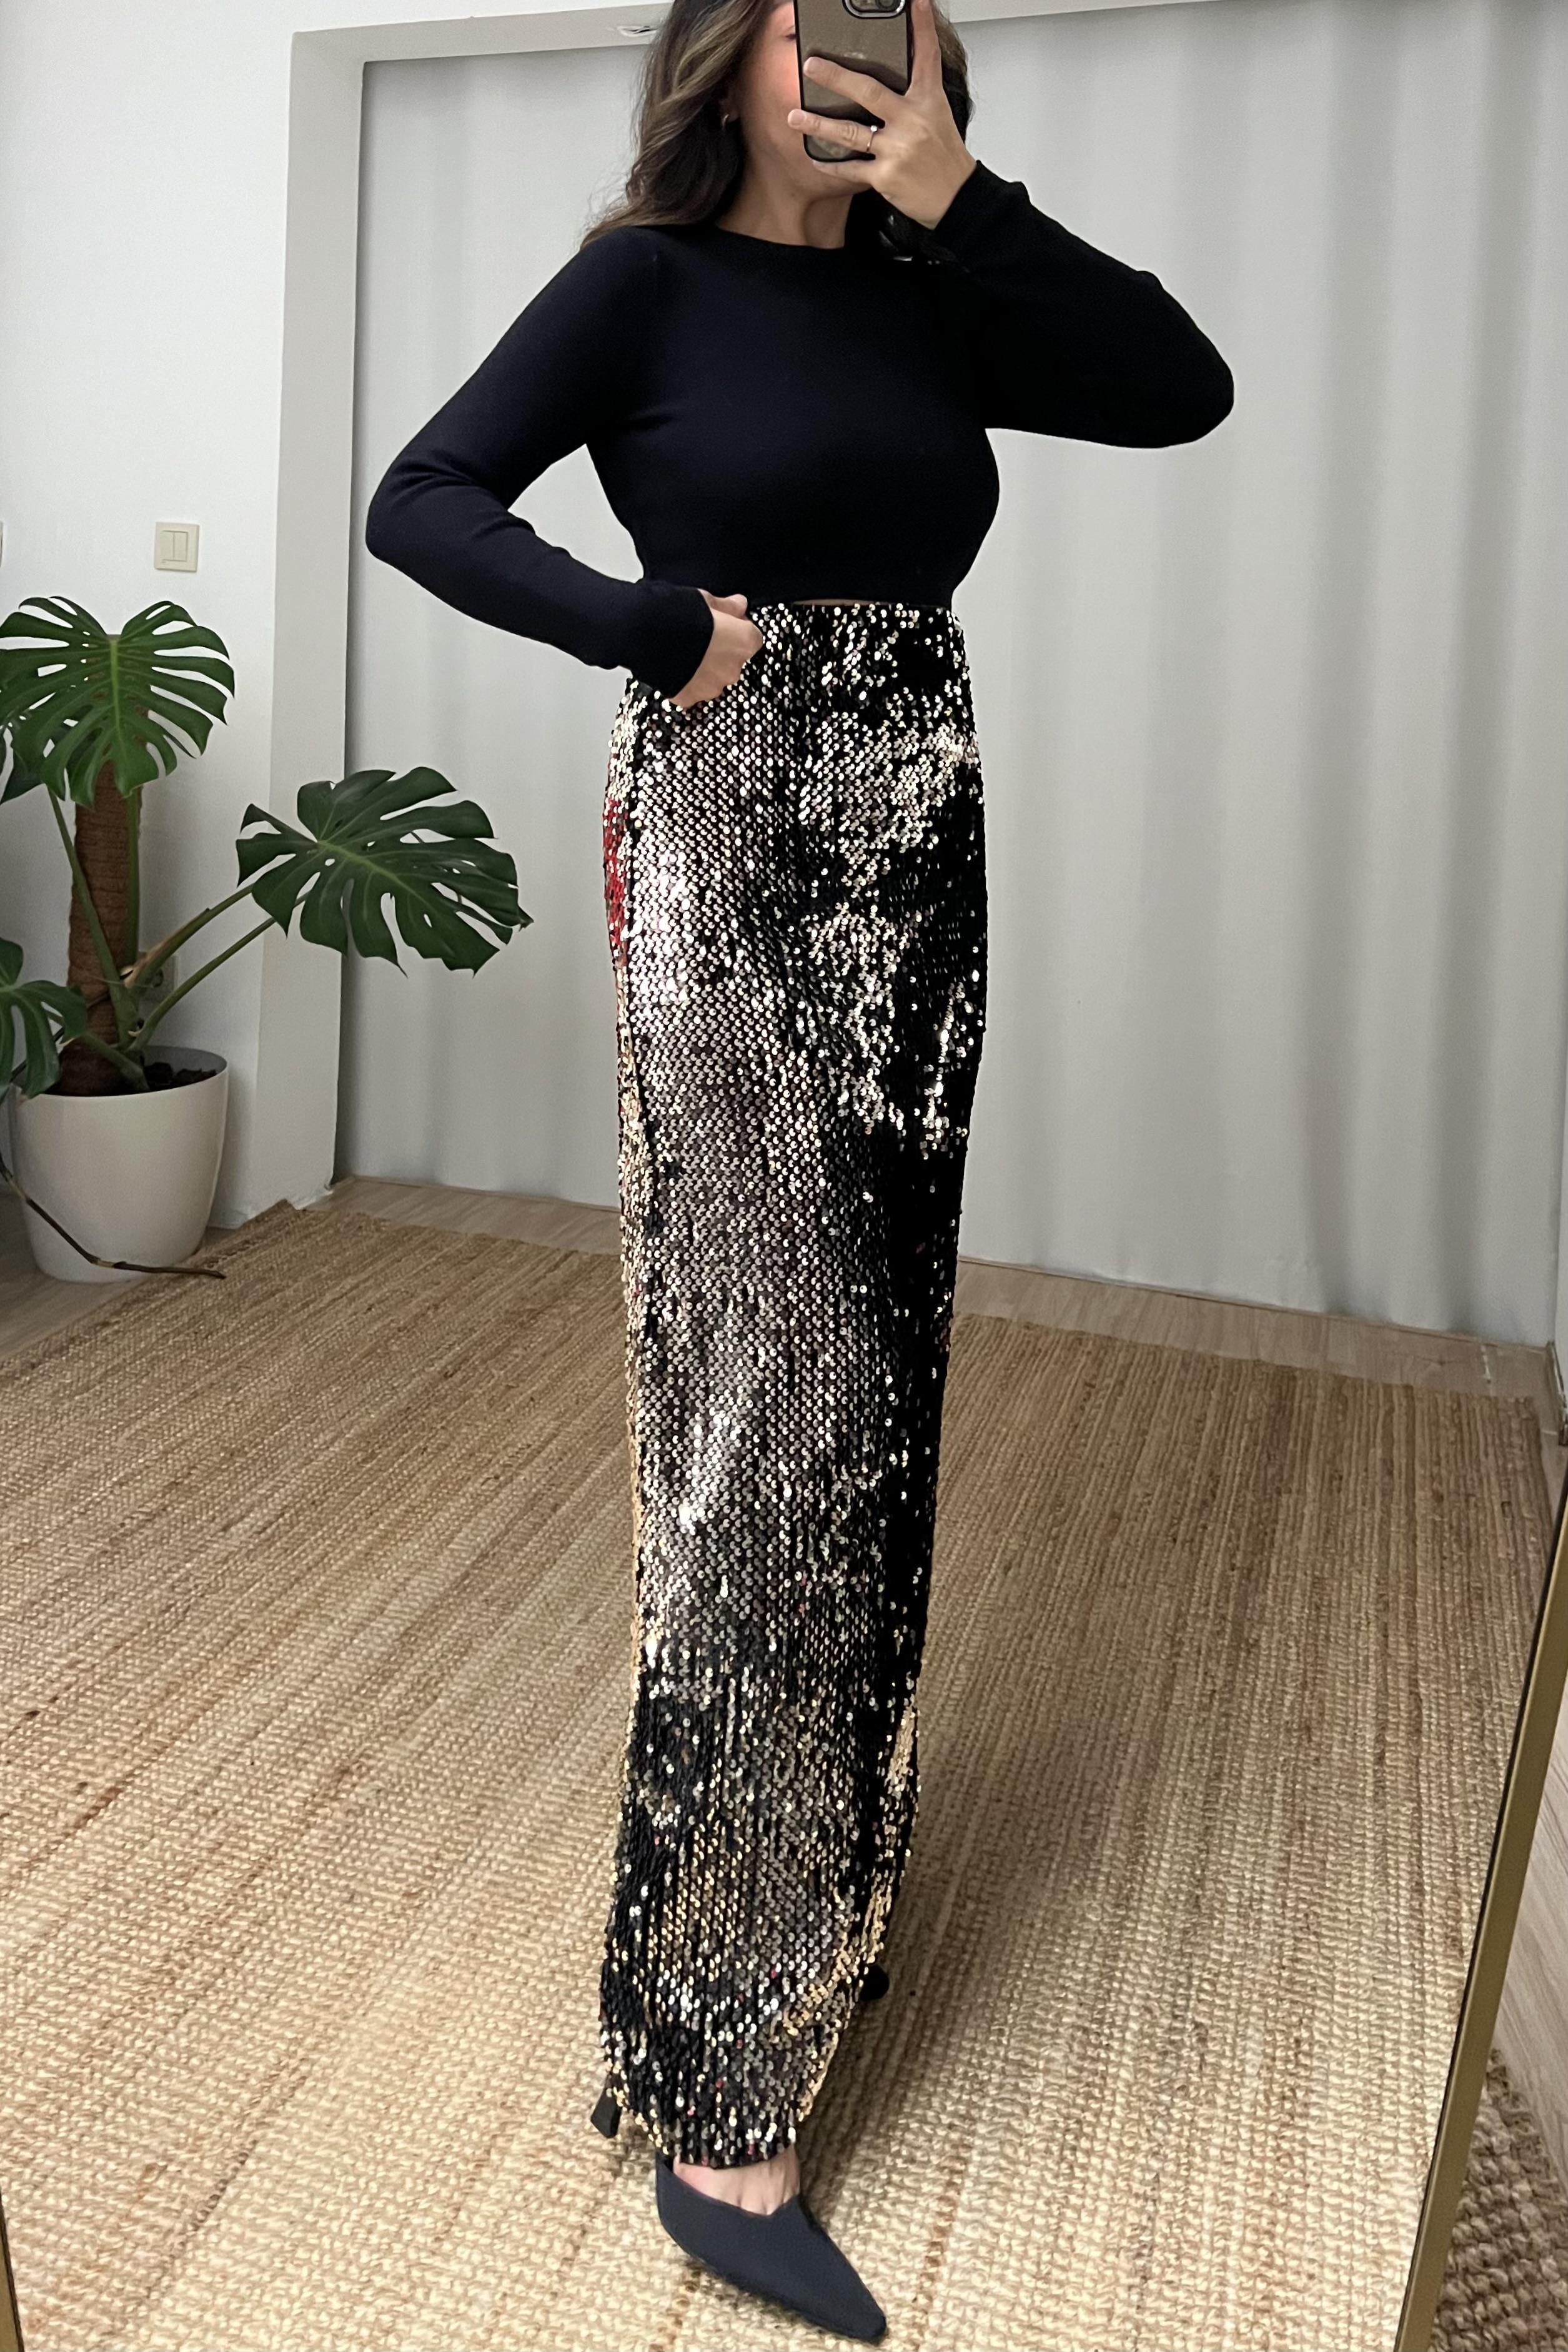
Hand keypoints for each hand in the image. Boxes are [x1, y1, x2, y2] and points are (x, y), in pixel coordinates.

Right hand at [669, 590, 764, 708]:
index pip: (752, 638)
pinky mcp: (690, 697)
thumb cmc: (679, 614)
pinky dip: (686, 680)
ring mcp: (711, 687)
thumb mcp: (706, 600)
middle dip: (721, 651)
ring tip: (684, 652)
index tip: (726, 623)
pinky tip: (674, 666)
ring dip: (704, 668)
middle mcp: (732, 669)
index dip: (738, 629)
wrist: (646, 635)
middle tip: (701, 637)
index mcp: (743, 642)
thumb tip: (739, 605)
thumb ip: (727, 606)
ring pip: (713, 677)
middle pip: (733, 660)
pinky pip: (692, 689)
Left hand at [787, 0, 976, 232]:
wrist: (957, 200)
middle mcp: (911, 121)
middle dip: (836, 77)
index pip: (925, 56)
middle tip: (811, 66)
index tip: (915, 2)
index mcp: (927, 102)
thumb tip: (888, 85)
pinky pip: (850, 169)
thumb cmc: (945, 160)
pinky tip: (815, 158)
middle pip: (868, 91)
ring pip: (850, 132)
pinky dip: (831, 165)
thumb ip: (914, 97)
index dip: (921, 26)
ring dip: (818, 125)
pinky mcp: (886, 176)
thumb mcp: (938, 117)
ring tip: (795, 117)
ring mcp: (897, 149)